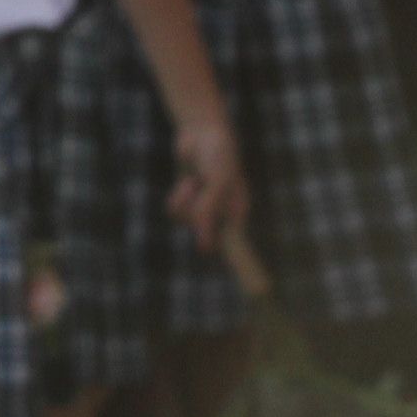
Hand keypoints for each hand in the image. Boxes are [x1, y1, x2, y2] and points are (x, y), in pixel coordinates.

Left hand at [167, 114, 250, 251]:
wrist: (201, 133)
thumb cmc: (218, 155)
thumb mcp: (217, 181)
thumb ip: (209, 209)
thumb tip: (203, 241)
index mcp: (238, 212)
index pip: (236, 243)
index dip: (235, 261)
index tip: (243, 284)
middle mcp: (222, 214)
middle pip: (202, 232)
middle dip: (195, 213)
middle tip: (197, 188)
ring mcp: (203, 208)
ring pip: (184, 222)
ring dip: (184, 201)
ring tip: (194, 182)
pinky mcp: (186, 201)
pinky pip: (174, 211)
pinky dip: (177, 196)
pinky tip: (188, 181)